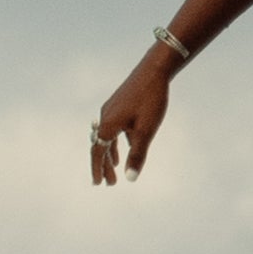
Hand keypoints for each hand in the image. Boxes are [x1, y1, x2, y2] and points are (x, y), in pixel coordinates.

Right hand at [89, 48, 174, 185]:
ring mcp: (111, 109)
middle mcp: (105, 117)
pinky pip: (115, 126)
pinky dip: (118, 139)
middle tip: (110, 183)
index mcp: (108, 125)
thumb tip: (130, 179)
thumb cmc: (150, 100)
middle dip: (105, 165)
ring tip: (116, 166)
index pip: (98, 153)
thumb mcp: (146, 131)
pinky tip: (128, 143)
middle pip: (101, 146)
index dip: (98, 169)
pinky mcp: (119, 103)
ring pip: (108, 136)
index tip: (98, 184)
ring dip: (112, 152)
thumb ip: (137, 155)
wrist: (154, 70)